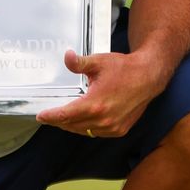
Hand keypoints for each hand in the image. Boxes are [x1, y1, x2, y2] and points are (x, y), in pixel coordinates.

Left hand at [34, 50, 165, 137]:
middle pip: (72, 125)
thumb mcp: (99, 62)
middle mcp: (103, 120)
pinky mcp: (119, 130)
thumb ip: (79, 63)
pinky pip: (96, 133)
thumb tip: (66, 57)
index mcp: (95, 104)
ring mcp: (112, 127)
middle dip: (59, 120)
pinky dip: (87, 127)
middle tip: (50, 115)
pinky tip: (84, 119)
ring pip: (83, 131)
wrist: (149, 77)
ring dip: (72, 125)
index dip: (51, 116)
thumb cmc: (125, 68)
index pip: (65, 115)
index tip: (41, 116)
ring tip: (64, 117)